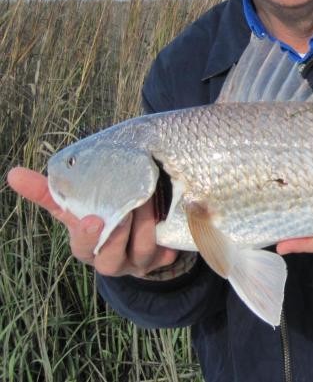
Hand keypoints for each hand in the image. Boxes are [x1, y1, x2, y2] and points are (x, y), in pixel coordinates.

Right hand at [6, 167, 177, 277]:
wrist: (130, 243)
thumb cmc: (97, 220)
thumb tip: (13, 174)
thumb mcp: (75, 209)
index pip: (83, 247)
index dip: (87, 236)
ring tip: (150, 200)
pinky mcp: (161, 260)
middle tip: (128, 209)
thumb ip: (49, 192)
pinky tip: (172, 234)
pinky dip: (170, 246)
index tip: (94, 220)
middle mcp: (111, 261)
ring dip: (147, 227)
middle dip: (120, 234)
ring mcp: (137, 263)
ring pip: (142, 252)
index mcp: (87, 249)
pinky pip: (169, 256)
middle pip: (111, 258)